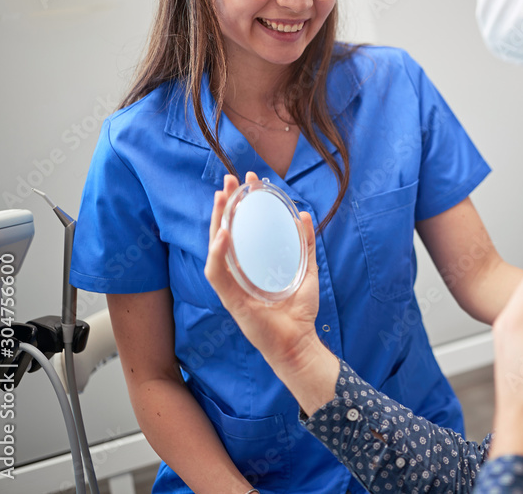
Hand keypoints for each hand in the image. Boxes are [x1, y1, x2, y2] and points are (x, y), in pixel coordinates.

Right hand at [205, 173, 322, 375]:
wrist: (299, 343)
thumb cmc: (299, 312)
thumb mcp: (306, 270)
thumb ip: (305, 244)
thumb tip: (304, 215)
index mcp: (251, 267)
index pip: (241, 230)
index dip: (242, 205)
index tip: (247, 181)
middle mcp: (238, 274)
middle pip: (225, 233)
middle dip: (226, 205)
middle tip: (230, 180)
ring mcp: (232, 286)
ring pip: (216, 249)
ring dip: (217, 221)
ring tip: (223, 198)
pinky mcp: (231, 300)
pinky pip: (218, 273)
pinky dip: (218, 254)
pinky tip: (224, 234)